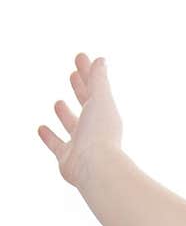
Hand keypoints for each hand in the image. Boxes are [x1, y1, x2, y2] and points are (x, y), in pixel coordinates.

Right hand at [37, 52, 123, 188]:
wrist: (95, 169)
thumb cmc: (100, 133)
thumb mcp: (100, 99)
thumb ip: (99, 80)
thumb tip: (101, 60)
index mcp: (104, 114)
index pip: (95, 88)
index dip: (88, 72)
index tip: (81, 57)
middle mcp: (94, 129)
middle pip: (86, 105)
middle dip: (80, 89)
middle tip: (73, 74)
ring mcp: (81, 144)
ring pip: (72, 126)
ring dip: (65, 114)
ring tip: (58, 103)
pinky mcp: (67, 159)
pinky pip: (57, 145)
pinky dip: (49, 137)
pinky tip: (41, 128)